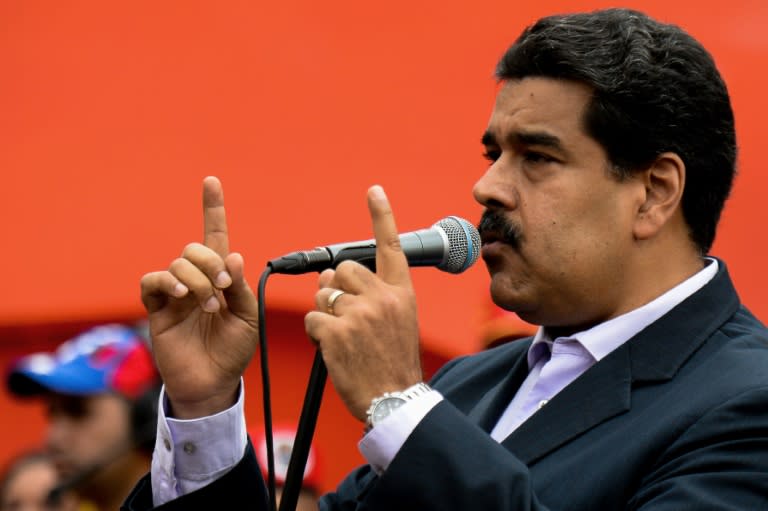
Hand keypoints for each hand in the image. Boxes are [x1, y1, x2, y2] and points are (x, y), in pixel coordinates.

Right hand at [140, 176, 258, 418]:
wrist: (213, 383)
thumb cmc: (232, 351)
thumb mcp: (248, 318)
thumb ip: (240, 287)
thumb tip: (231, 255)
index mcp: (220, 279)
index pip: (215, 236)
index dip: (213, 209)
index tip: (211, 181)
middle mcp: (196, 280)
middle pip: (196, 248)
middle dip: (212, 264)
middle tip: (224, 290)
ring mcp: (175, 293)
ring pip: (179, 262)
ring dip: (198, 280)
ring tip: (210, 306)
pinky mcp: (156, 308)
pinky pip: (153, 280)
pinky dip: (168, 281)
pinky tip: (183, 296)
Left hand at [304, 185, 422, 420]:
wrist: (395, 400)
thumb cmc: (393, 362)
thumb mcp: (397, 322)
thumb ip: (370, 295)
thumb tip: (330, 274)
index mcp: (401, 293)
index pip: (390, 247)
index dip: (381, 216)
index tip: (374, 191)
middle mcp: (382, 298)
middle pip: (343, 270)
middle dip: (336, 287)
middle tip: (344, 315)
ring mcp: (359, 314)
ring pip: (323, 293)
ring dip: (325, 311)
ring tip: (341, 336)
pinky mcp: (336, 332)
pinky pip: (312, 317)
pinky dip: (316, 333)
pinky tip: (332, 347)